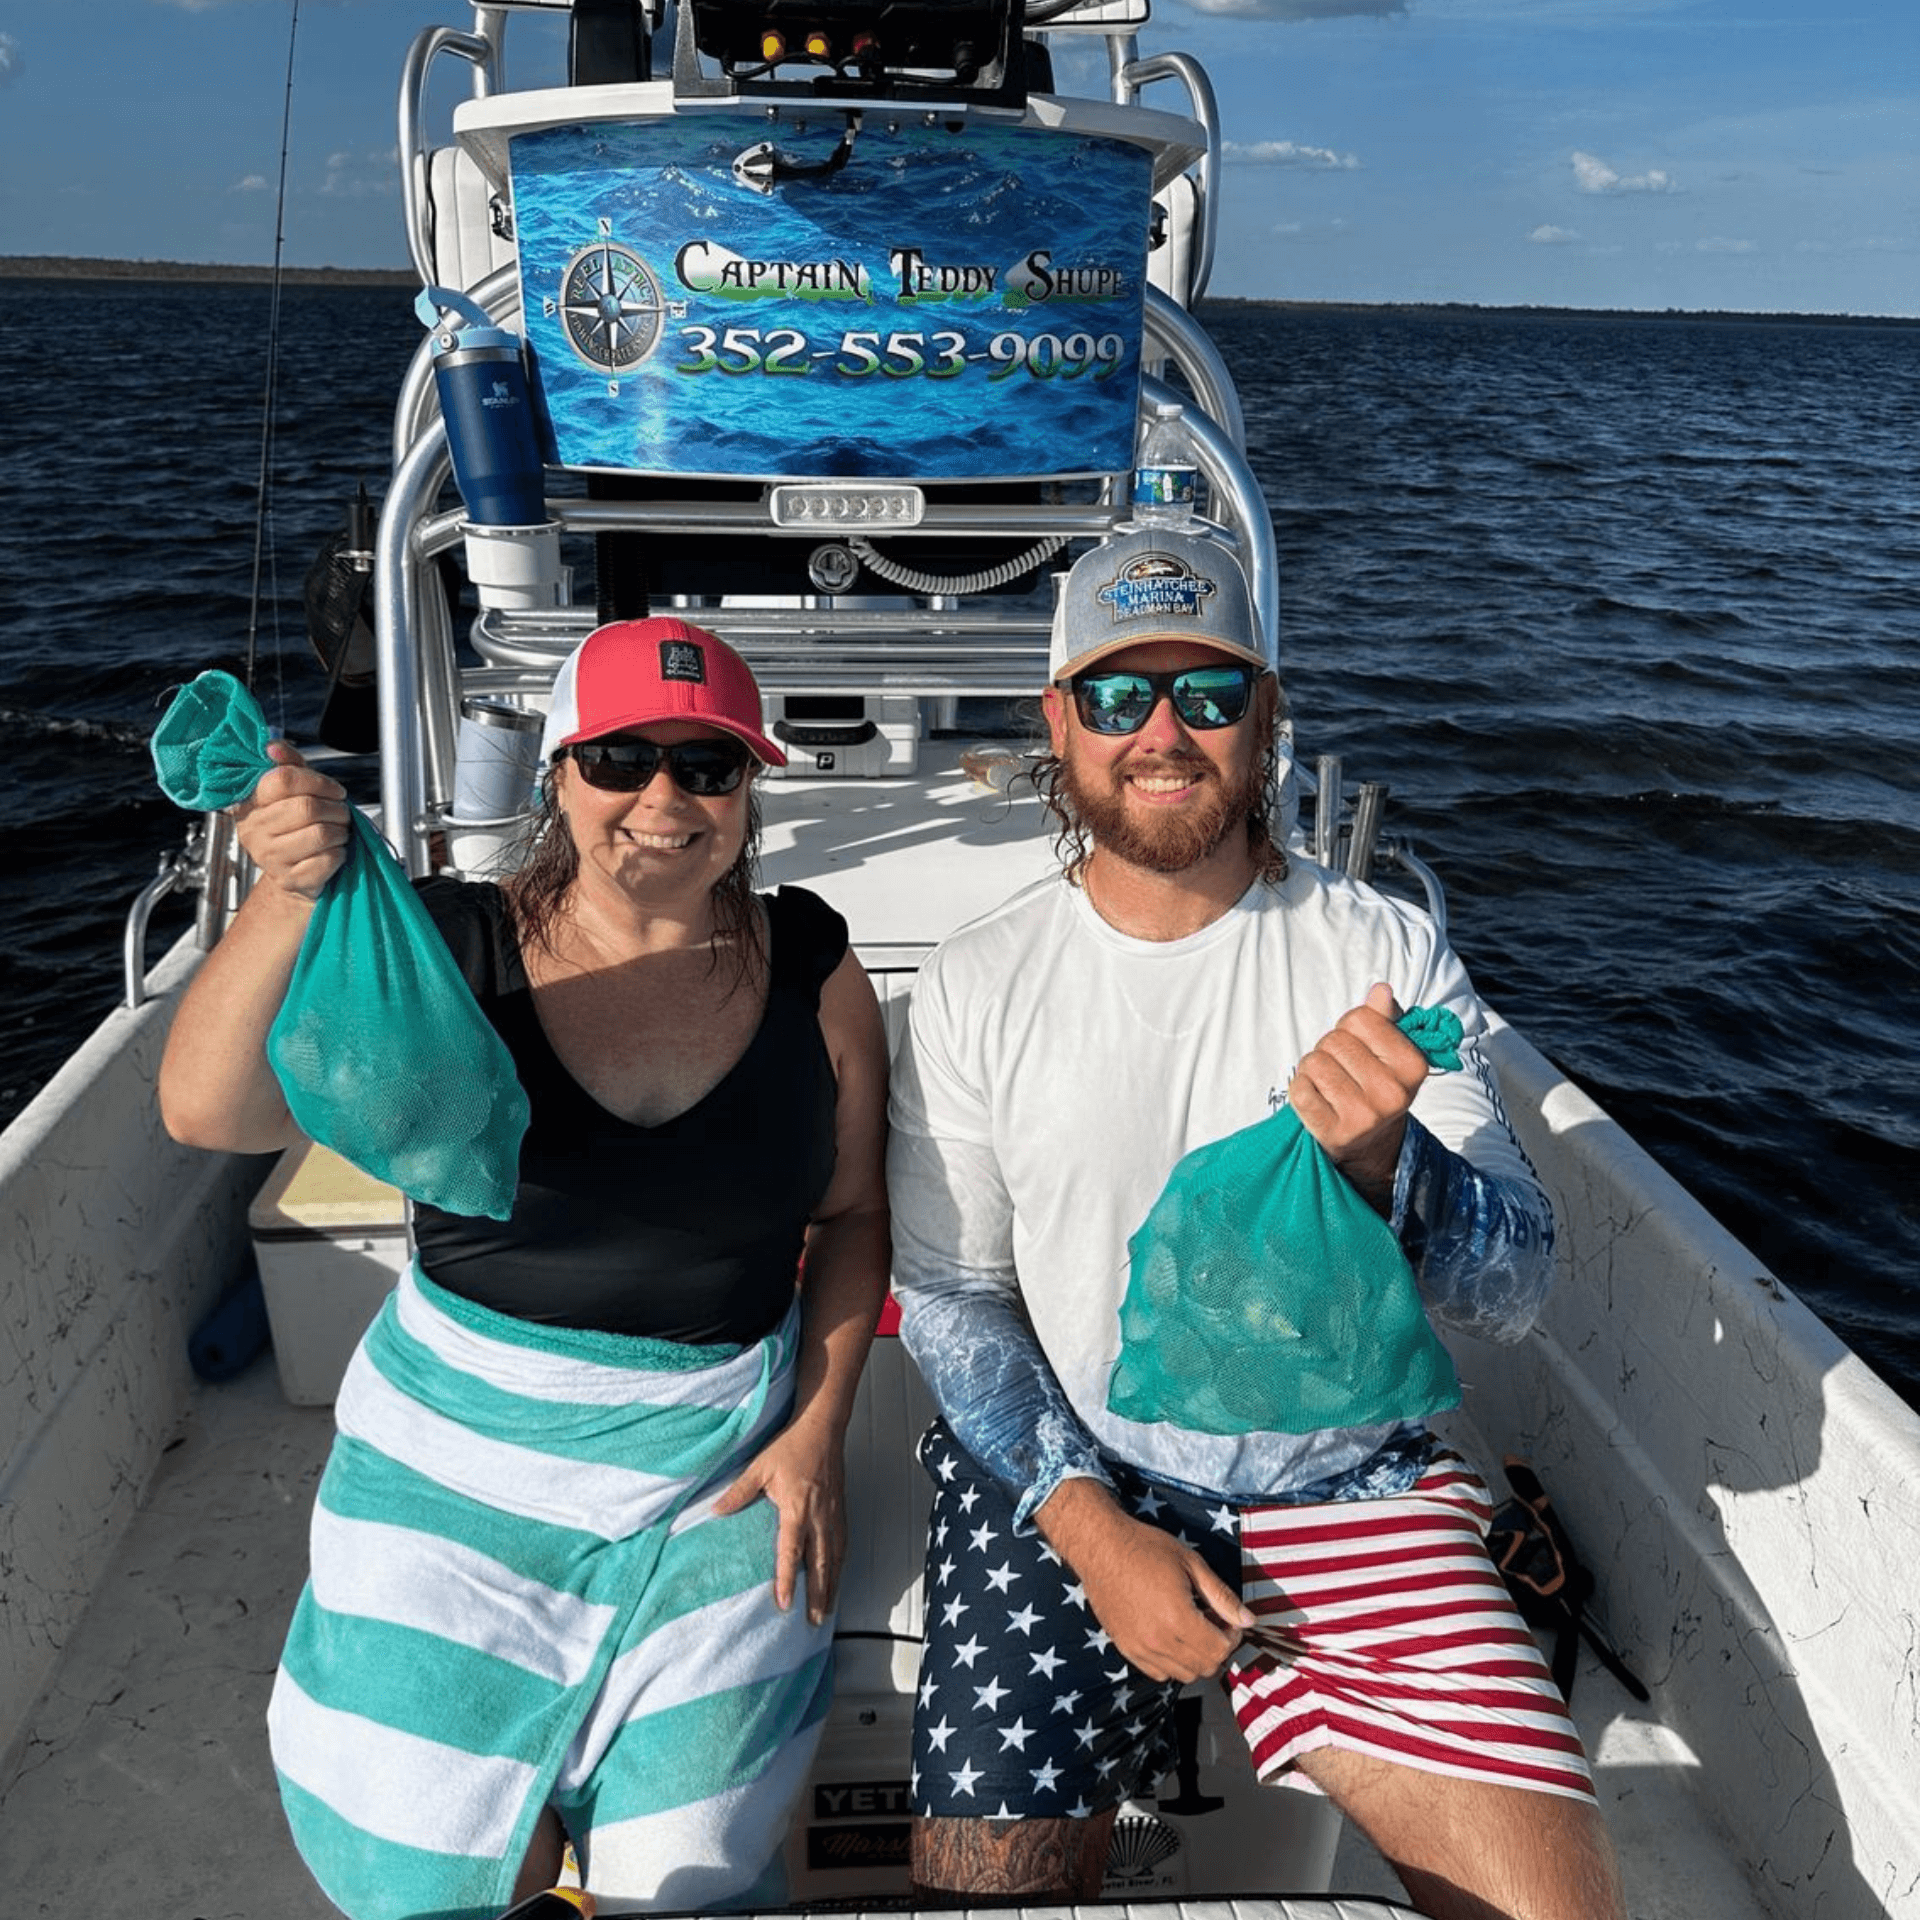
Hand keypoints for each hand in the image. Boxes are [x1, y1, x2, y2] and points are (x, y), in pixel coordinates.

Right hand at [231, 739, 350, 902]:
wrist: (296, 876)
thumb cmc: (298, 829)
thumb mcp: (293, 793)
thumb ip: (288, 766)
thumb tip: (274, 747)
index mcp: (251, 804)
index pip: (283, 780)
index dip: (318, 781)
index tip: (334, 791)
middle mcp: (254, 830)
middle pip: (306, 807)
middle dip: (335, 809)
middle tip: (340, 814)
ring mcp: (270, 857)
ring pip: (321, 834)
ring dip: (340, 831)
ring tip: (337, 833)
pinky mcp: (290, 879)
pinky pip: (328, 859)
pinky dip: (340, 854)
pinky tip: (333, 852)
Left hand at [710, 1414, 847, 1625]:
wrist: (822, 1428)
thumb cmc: (792, 1445)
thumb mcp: (760, 1467)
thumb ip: (738, 1492)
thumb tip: (716, 1511)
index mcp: (796, 1508)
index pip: (791, 1552)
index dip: (788, 1580)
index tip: (785, 1604)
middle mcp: (819, 1516)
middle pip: (820, 1564)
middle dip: (818, 1594)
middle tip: (814, 1620)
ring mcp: (833, 1514)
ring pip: (835, 1558)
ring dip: (832, 1585)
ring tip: (828, 1609)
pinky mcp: (841, 1510)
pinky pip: (843, 1544)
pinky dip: (840, 1564)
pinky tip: (837, 1575)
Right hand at [1037, 1479, 1250, 1682]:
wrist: (1101, 1546)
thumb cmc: (1146, 1548)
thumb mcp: (1191, 1563)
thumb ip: (1221, 1595)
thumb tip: (1248, 1620)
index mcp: (1177, 1618)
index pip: (1219, 1651)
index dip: (1232, 1637)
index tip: (1228, 1620)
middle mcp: (1158, 1640)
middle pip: (1204, 1668)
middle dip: (1217, 1648)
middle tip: (1213, 1622)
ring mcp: (1139, 1648)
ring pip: (1183, 1675)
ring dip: (1196, 1658)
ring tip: (1192, 1628)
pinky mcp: (1125, 1648)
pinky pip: (1159, 1673)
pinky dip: (1172, 1663)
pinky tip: (1171, 1635)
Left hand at [1287, 982, 1428, 1207]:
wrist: (1371, 1145)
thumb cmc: (1375, 1087)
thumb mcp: (1388, 1053)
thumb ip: (1383, 1019)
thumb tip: (1381, 990)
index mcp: (1413, 1066)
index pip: (1361, 1018)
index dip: (1350, 1027)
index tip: (1360, 1046)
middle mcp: (1393, 1093)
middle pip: (1333, 1040)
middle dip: (1330, 1050)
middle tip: (1344, 1071)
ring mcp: (1364, 1116)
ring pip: (1313, 1062)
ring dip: (1313, 1070)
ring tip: (1331, 1087)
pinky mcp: (1334, 1133)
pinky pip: (1298, 1089)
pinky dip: (1301, 1090)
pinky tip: (1320, 1102)